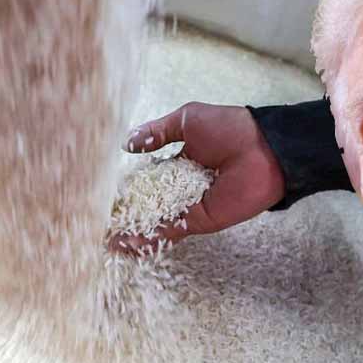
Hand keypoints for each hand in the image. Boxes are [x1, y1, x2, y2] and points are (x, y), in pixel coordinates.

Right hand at [112, 102, 284, 251]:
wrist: (262, 148)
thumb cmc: (230, 128)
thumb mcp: (187, 120)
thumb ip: (157, 132)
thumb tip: (128, 143)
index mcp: (179, 163)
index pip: (147, 180)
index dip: (128, 188)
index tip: (107, 195)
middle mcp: (181, 188)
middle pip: (148, 205)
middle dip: (126, 214)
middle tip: (100, 222)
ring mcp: (188, 206)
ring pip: (154, 223)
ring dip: (132, 232)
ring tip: (106, 241)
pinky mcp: (197, 220)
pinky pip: (169, 231)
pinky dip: (149, 238)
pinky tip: (126, 243)